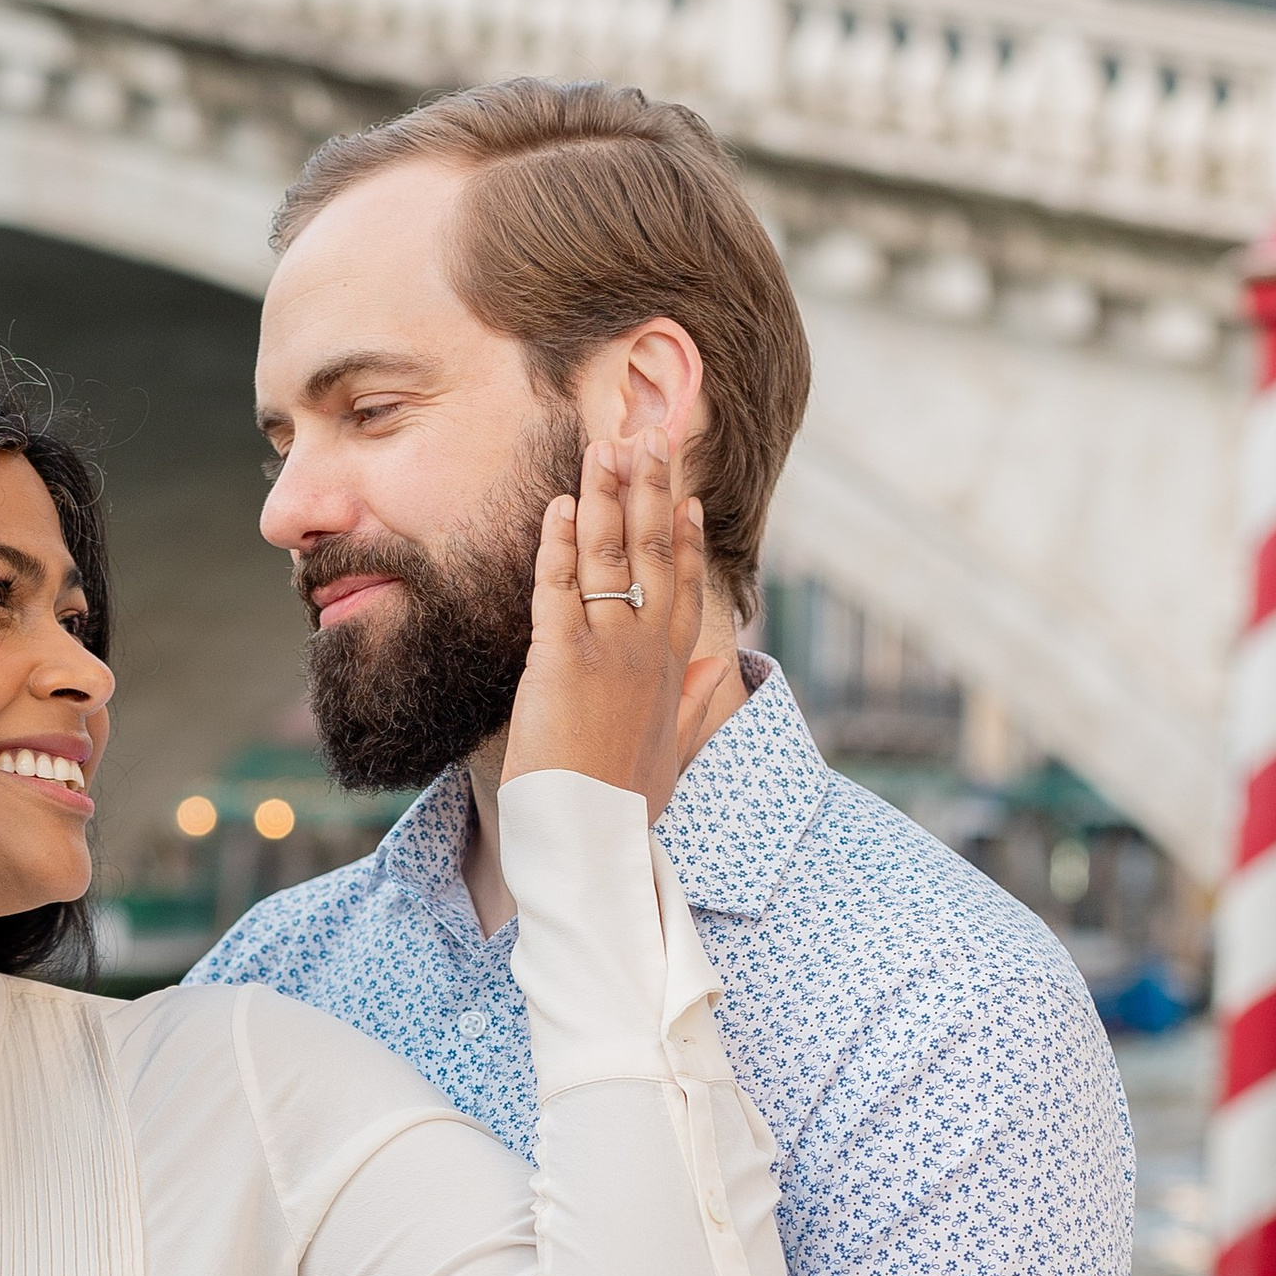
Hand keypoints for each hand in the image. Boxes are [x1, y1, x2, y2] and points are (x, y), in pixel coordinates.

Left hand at [503, 434, 706, 814]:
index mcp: (672, 670)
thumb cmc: (624, 805)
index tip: (687, 497)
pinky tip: (560, 505)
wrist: (591, 838)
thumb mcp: (672, 754)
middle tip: (647, 437)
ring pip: (611, 555)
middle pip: (656, 551)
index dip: (688, 538)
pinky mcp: (561, 656)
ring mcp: (607, 649)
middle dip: (651, 489)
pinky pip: (559, 584)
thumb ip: (695, 705)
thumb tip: (716, 670)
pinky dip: (559, 541)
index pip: (687, 588)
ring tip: (604, 446)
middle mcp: (647, 649)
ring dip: (607, 495)